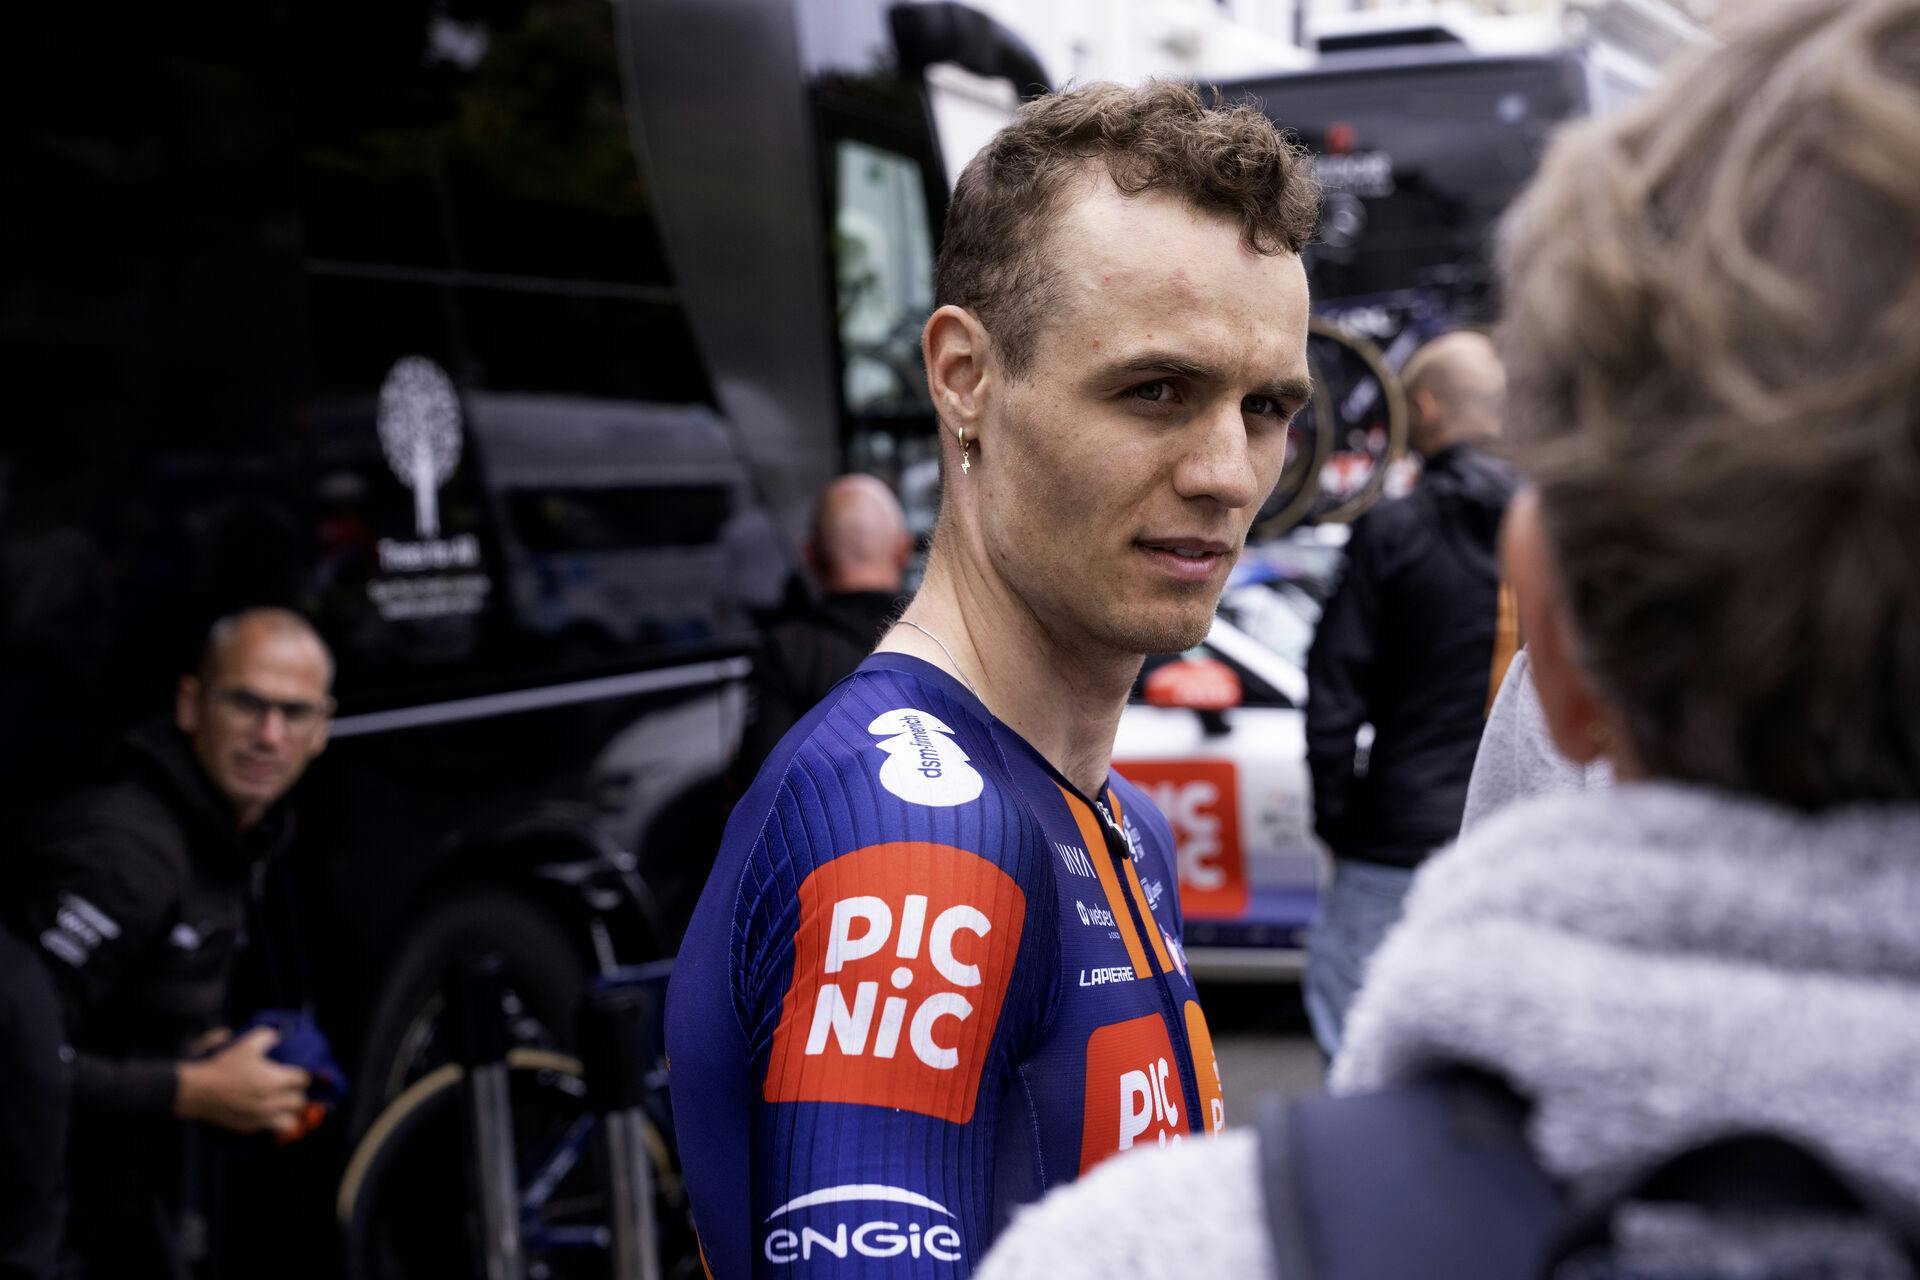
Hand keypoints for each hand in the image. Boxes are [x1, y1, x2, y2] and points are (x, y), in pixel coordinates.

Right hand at [175, 1025, 311, 1135]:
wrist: (198, 1091)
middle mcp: (272, 1101)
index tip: (295, 1072)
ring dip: (289, 1113)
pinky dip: (274, 1124)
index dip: (301, 1074)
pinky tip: (268, 1115)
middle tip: (289, 1089)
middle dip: (297, 1094)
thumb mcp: (246, 1044)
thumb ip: (268, 1037)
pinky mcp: (250, 1127)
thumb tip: (279, 1037)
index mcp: (275, 1080)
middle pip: (300, 1101)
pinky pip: (272, 1131)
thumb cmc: (223, 1066)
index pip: (303, 1079)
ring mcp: (261, 1117)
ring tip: (283, 1106)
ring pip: (290, 1122)